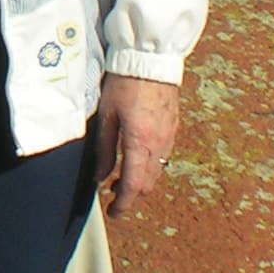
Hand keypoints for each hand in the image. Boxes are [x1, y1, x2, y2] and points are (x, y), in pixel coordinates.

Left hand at [94, 74, 179, 217]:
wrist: (150, 60)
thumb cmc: (124, 83)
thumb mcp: (106, 115)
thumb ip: (104, 148)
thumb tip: (100, 177)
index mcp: (139, 143)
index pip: (132, 186)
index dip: (122, 204)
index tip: (113, 213)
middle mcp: (158, 145)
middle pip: (147, 184)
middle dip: (131, 195)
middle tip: (112, 196)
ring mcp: (169, 137)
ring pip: (157, 172)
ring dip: (141, 181)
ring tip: (121, 178)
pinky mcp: (173, 128)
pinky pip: (164, 157)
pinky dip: (151, 166)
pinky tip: (137, 158)